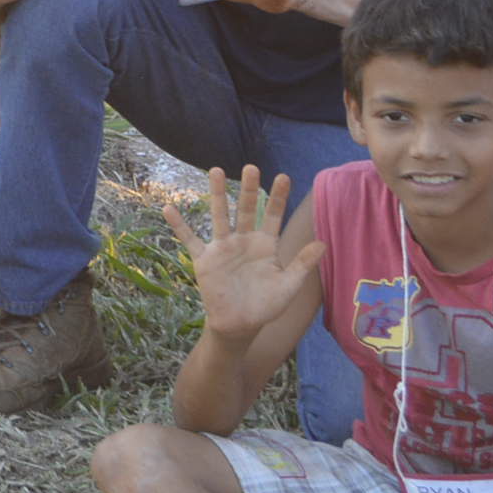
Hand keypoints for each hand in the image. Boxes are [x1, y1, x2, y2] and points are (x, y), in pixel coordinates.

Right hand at [164, 166, 324, 344]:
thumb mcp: (289, 285)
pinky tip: (168, 209)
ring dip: (218, 194)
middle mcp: (244, 240)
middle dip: (249, 189)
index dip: (278, 197)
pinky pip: (189, 239)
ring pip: (220, 216)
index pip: (273, 215)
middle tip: (251, 167)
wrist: (240, 325)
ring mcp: (223, 247)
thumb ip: (302, 263)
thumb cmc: (266, 305)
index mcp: (266, 245)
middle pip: (246, 209)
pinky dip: (179, 225)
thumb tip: (324, 243)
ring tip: (216, 171)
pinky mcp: (205, 259)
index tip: (283, 177)